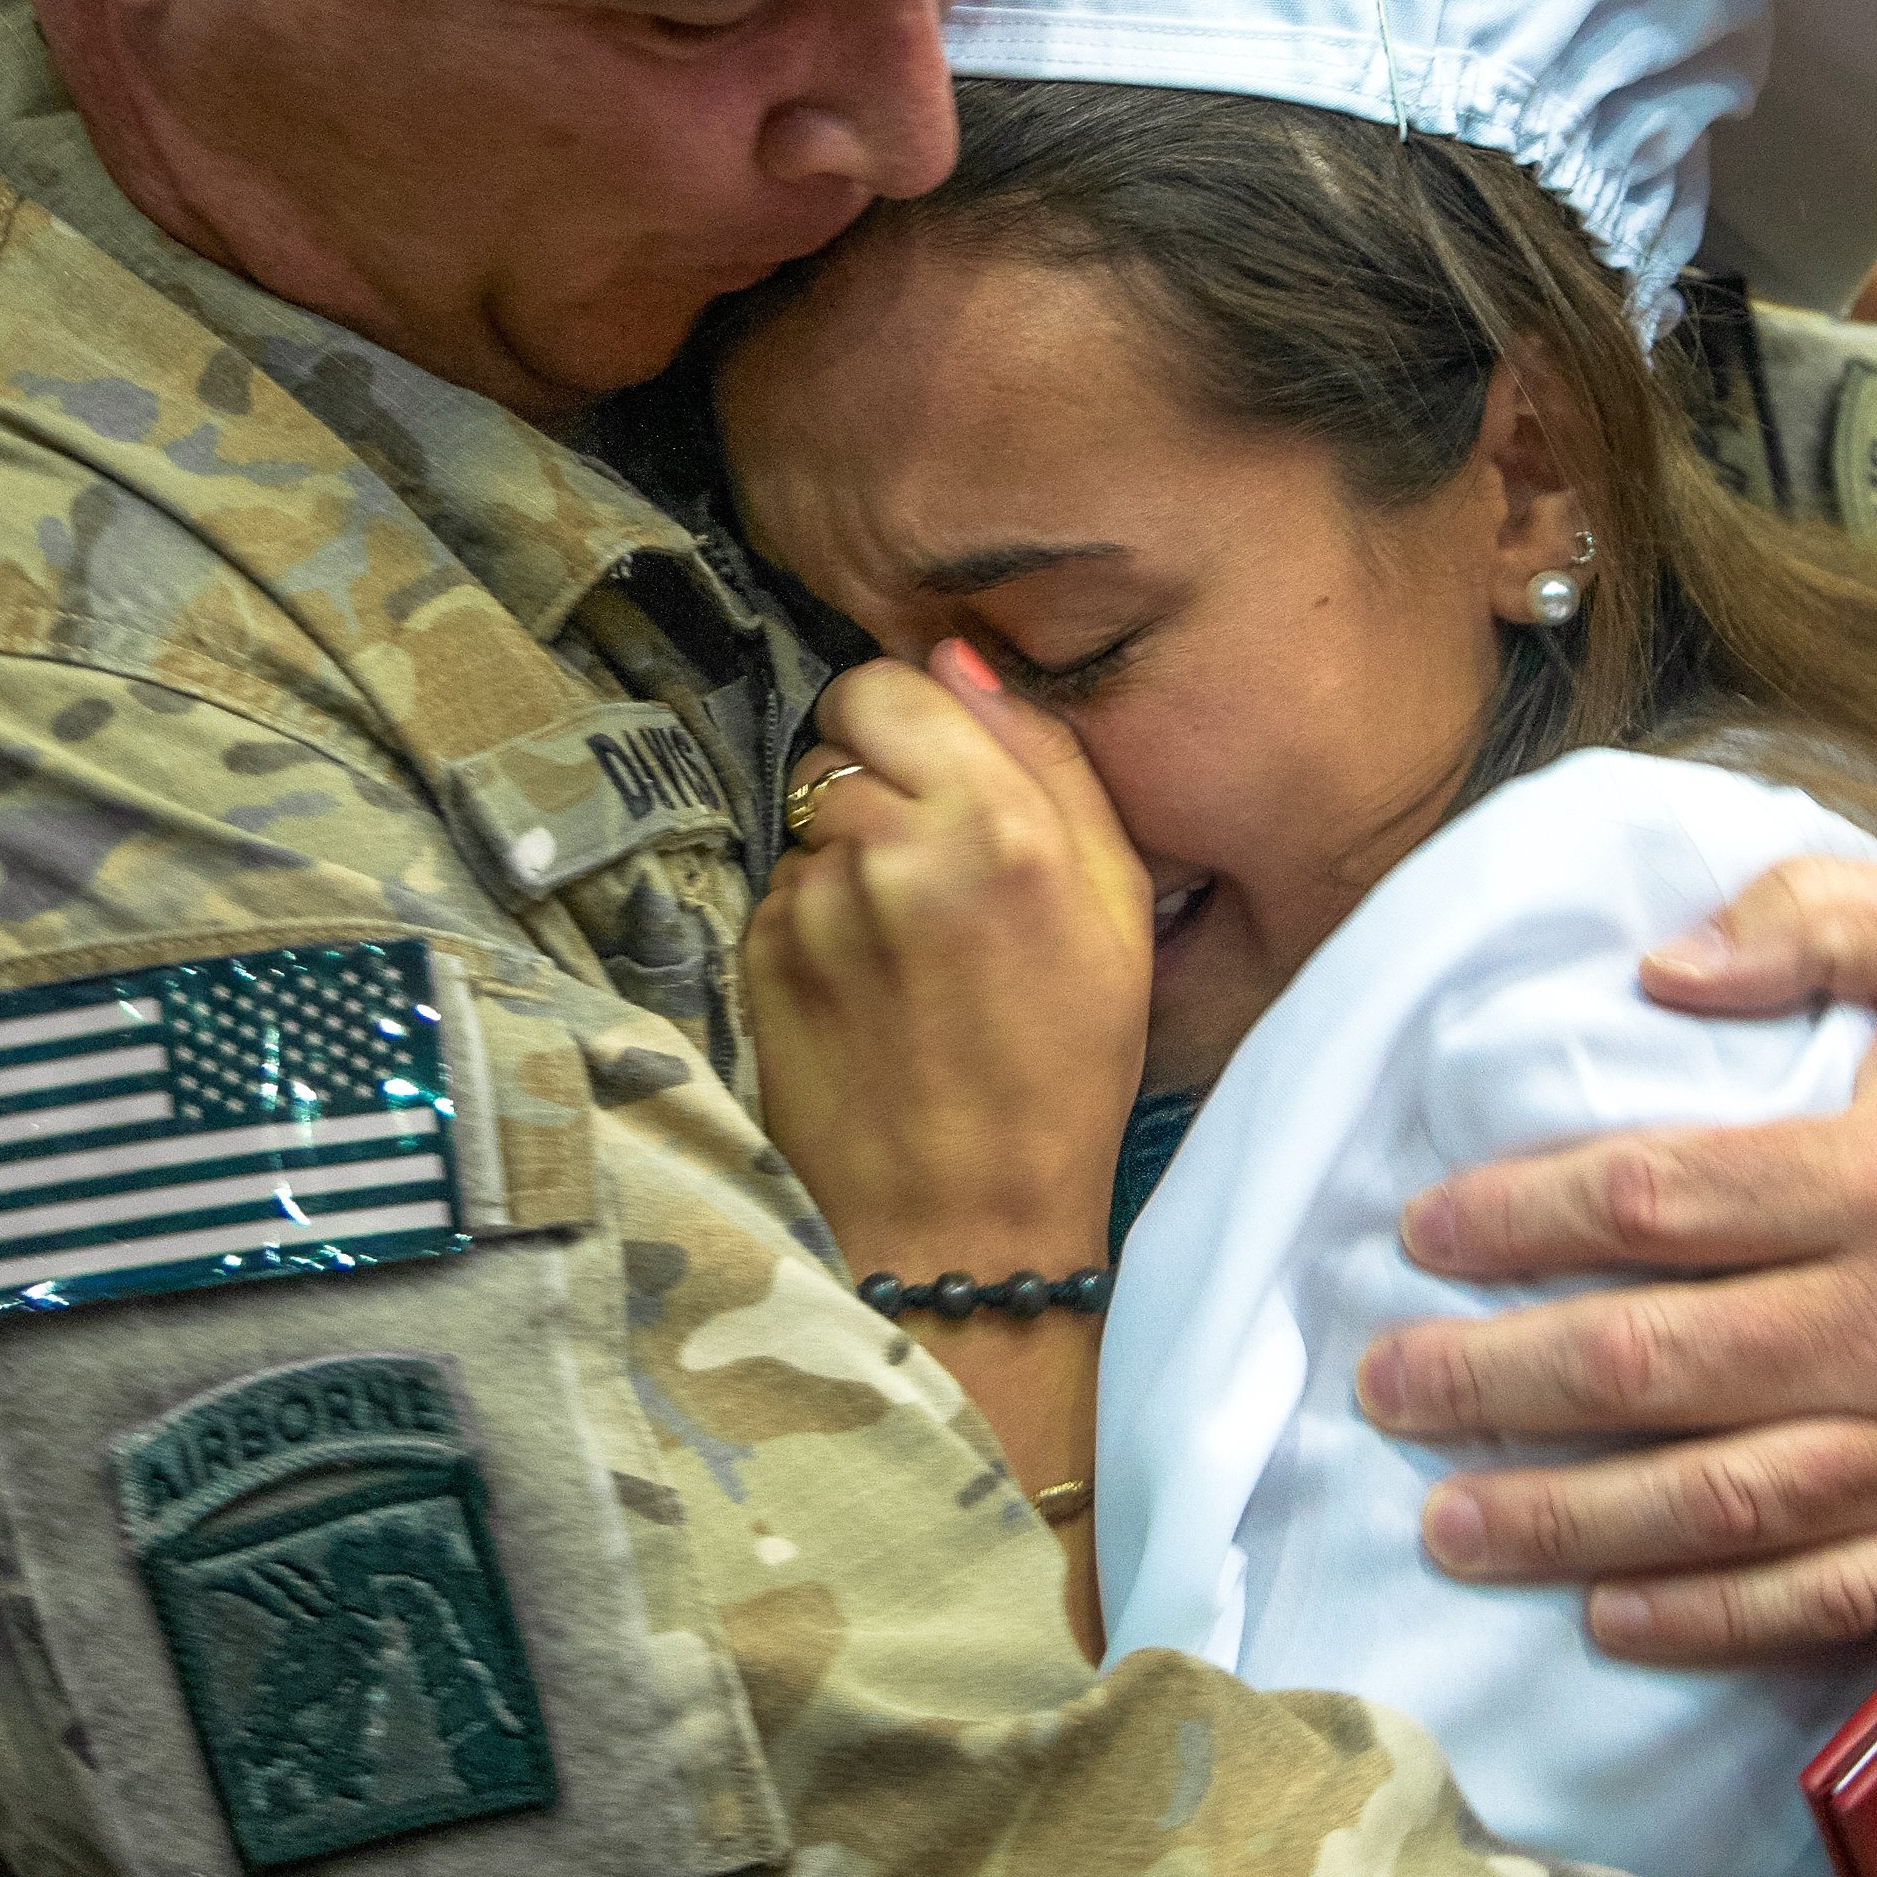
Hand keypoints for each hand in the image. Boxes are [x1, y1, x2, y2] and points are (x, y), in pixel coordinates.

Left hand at [747, 644, 1152, 1284]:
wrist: (966, 1221)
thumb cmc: (1064, 1065)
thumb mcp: (1116, 905)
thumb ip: (1046, 759)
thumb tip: (958, 655)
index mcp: (998, 823)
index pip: (888, 680)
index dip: (907, 718)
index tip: (936, 772)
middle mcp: (894, 845)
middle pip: (836, 742)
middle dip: (875, 785)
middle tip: (928, 870)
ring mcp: (814, 901)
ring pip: (806, 817)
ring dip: (844, 853)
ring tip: (902, 944)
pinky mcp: (760, 954)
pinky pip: (780, 889)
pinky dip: (813, 919)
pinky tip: (863, 987)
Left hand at [1357, 861, 1876, 1662]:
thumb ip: (1810, 918)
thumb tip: (1658, 964)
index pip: (1656, 1203)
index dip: (1520, 1217)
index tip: (1424, 1230)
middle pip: (1655, 1365)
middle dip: (1499, 1383)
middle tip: (1388, 1387)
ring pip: (1719, 1503)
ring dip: (1567, 1521)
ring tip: (1449, 1521)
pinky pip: (1825, 1598)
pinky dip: (1712, 1619)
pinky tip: (1609, 1615)